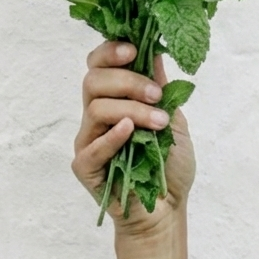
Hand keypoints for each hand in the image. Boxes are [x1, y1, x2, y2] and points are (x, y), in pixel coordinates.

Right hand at [71, 40, 195, 233]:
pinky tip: (131, 132)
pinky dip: (112, 135)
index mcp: (114, 97)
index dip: (110, 51)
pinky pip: (92, 146)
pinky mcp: (84, 166)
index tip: (134, 50)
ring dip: (132, 109)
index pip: (98, 63)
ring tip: (159, 123)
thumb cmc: (168, 165)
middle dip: (128, 80)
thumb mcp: (173, 118)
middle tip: (156, 95)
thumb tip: (155, 51)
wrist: (167, 209)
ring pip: (96, 108)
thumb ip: (160, 88)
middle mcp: (96, 114)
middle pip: (93, 80)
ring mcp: (88, 139)